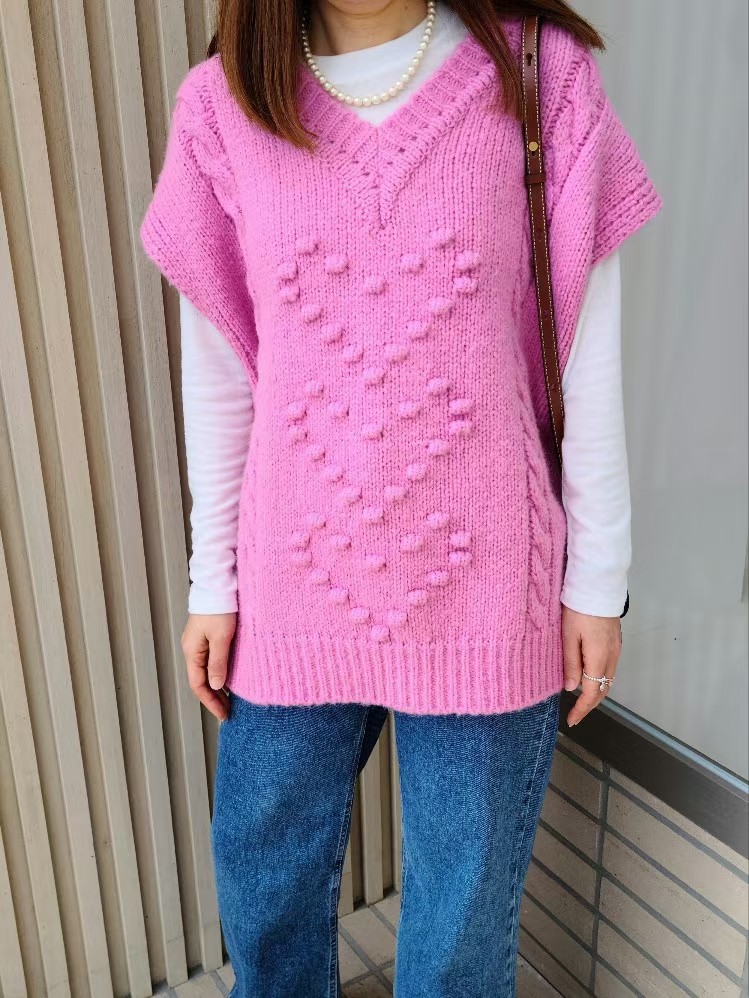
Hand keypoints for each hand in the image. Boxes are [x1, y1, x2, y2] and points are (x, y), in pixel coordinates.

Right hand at [181, 613, 235, 720]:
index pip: (198, 685)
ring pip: (205, 672)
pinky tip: (228, 679)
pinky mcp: (206, 636)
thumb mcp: (221, 638)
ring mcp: (198, 643)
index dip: (211, 702)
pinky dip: (218, 674)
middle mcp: (192, 649)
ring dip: (216, 687)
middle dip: (213, 698)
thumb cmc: (219, 609)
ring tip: (230, 699)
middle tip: (228, 711)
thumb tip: (216, 686)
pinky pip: (210, 662)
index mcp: (192, 651)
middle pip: (200, 680)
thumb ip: (218, 663)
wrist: (217, 585)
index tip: (223, 714)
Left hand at [561, 605, 621, 726]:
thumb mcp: (568, 636)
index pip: (591, 692)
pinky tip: (590, 678)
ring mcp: (616, 649)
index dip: (582, 709)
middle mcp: (612, 656)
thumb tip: (571, 688)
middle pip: (603, 690)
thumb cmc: (579, 608)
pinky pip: (610, 668)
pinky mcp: (615, 641)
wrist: (597, 586)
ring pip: (608, 680)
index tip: (572, 720)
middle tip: (575, 714)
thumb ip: (570, 663)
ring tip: (580, 700)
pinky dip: (600, 680)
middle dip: (590, 705)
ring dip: (596, 693)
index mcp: (598, 658)